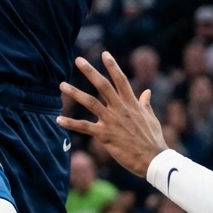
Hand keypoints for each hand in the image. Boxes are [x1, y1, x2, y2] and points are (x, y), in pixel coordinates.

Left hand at [57, 53, 168, 177]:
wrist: (153, 159)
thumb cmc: (153, 140)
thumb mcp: (151, 119)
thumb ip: (146, 104)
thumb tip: (147, 92)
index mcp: (132, 103)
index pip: (121, 80)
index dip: (112, 66)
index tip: (104, 53)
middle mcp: (120, 108)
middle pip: (103, 85)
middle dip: (90, 71)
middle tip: (78, 60)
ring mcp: (112, 121)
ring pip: (90, 102)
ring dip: (75, 93)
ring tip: (61, 85)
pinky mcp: (105, 135)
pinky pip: (84, 127)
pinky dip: (71, 123)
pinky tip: (58, 120)